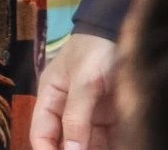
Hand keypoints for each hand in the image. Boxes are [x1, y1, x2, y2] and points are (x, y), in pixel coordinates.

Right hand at [33, 32, 119, 149]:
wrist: (125, 29)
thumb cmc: (96, 49)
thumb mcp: (83, 81)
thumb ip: (76, 117)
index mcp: (51, 97)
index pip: (42, 134)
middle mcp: (69, 109)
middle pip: (66, 144)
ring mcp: (92, 114)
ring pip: (90, 146)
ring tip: (113, 149)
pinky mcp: (114, 117)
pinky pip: (112, 141)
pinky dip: (116, 147)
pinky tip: (126, 146)